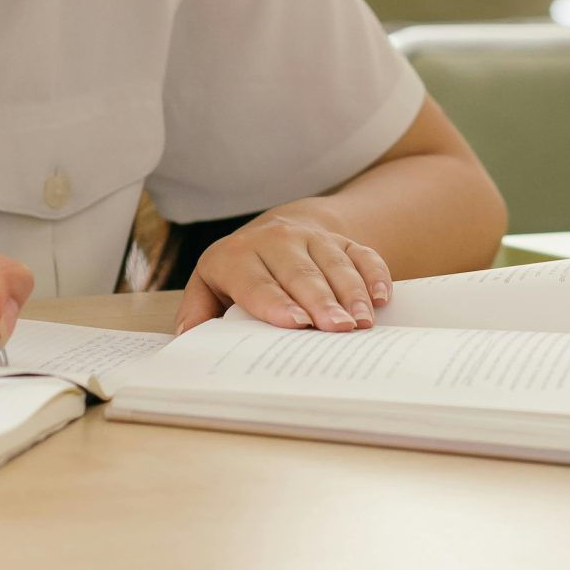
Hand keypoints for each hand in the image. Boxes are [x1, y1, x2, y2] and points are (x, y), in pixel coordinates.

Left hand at [177, 206, 391, 333]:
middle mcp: (276, 241)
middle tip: (337, 328)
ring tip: (362, 322)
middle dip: (321, 301)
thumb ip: (198, 310)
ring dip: (351, 293)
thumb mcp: (210, 285)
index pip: (258, 282)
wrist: (274, 231)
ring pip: (334, 263)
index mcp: (238, 255)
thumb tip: (187, 339)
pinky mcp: (341, 239)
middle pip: (301, 274)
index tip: (295, 323)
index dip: (276, 303)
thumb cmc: (239, 272)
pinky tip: (382, 297)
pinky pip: (362, 253)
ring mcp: (312, 238)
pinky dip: (374, 274)